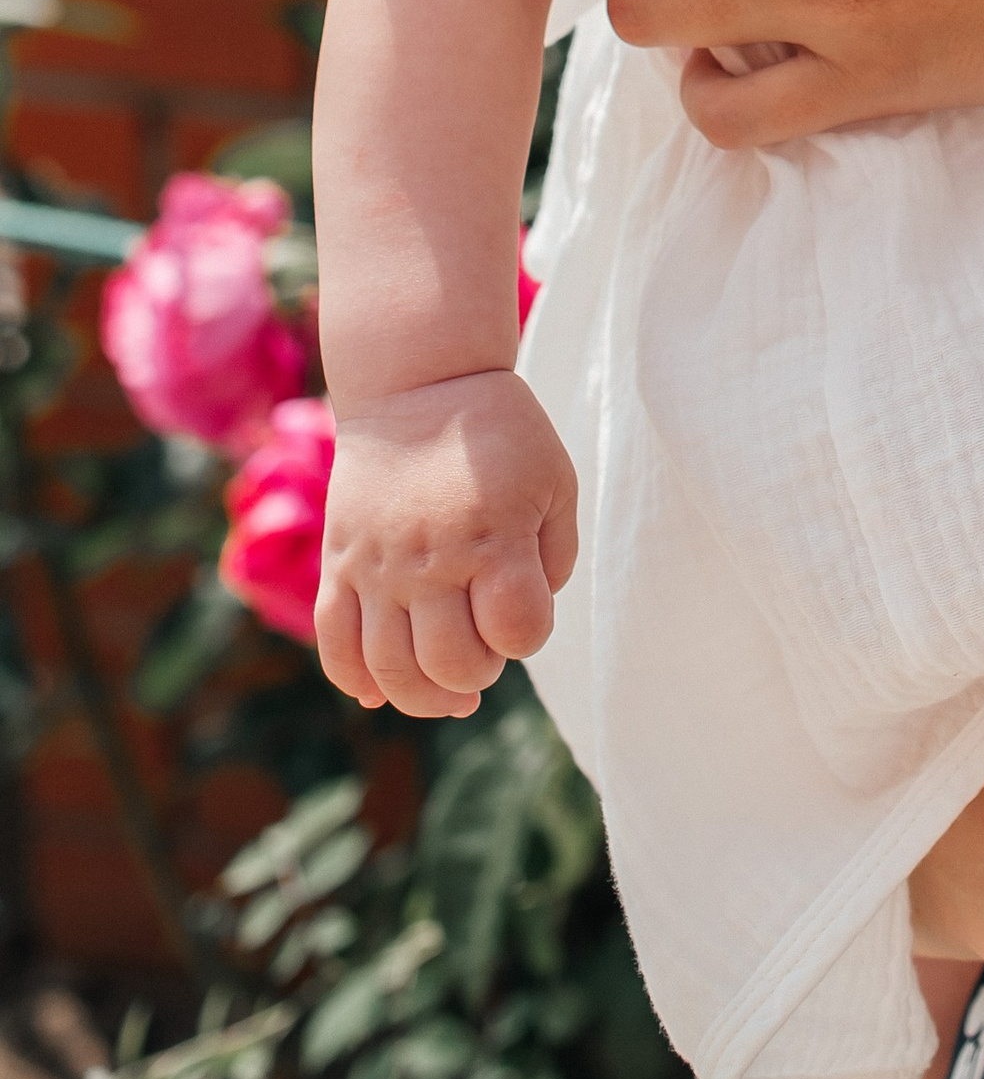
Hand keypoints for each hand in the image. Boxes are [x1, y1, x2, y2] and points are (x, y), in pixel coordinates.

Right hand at [316, 372, 578, 719]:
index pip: (518, 632)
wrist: (418, 381)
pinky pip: (334, 644)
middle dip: (478, 674)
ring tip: (447, 689)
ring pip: (390, 670)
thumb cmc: (499, 432)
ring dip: (423, 697)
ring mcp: (376, 566)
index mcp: (494, 536)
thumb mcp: (554, 480)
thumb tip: (523, 625)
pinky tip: (381, 690)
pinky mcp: (338, 563)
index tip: (526, 612)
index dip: (529, 636)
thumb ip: (555, 557)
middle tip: (486, 649)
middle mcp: (430, 559)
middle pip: (451, 664)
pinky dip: (355, 681)